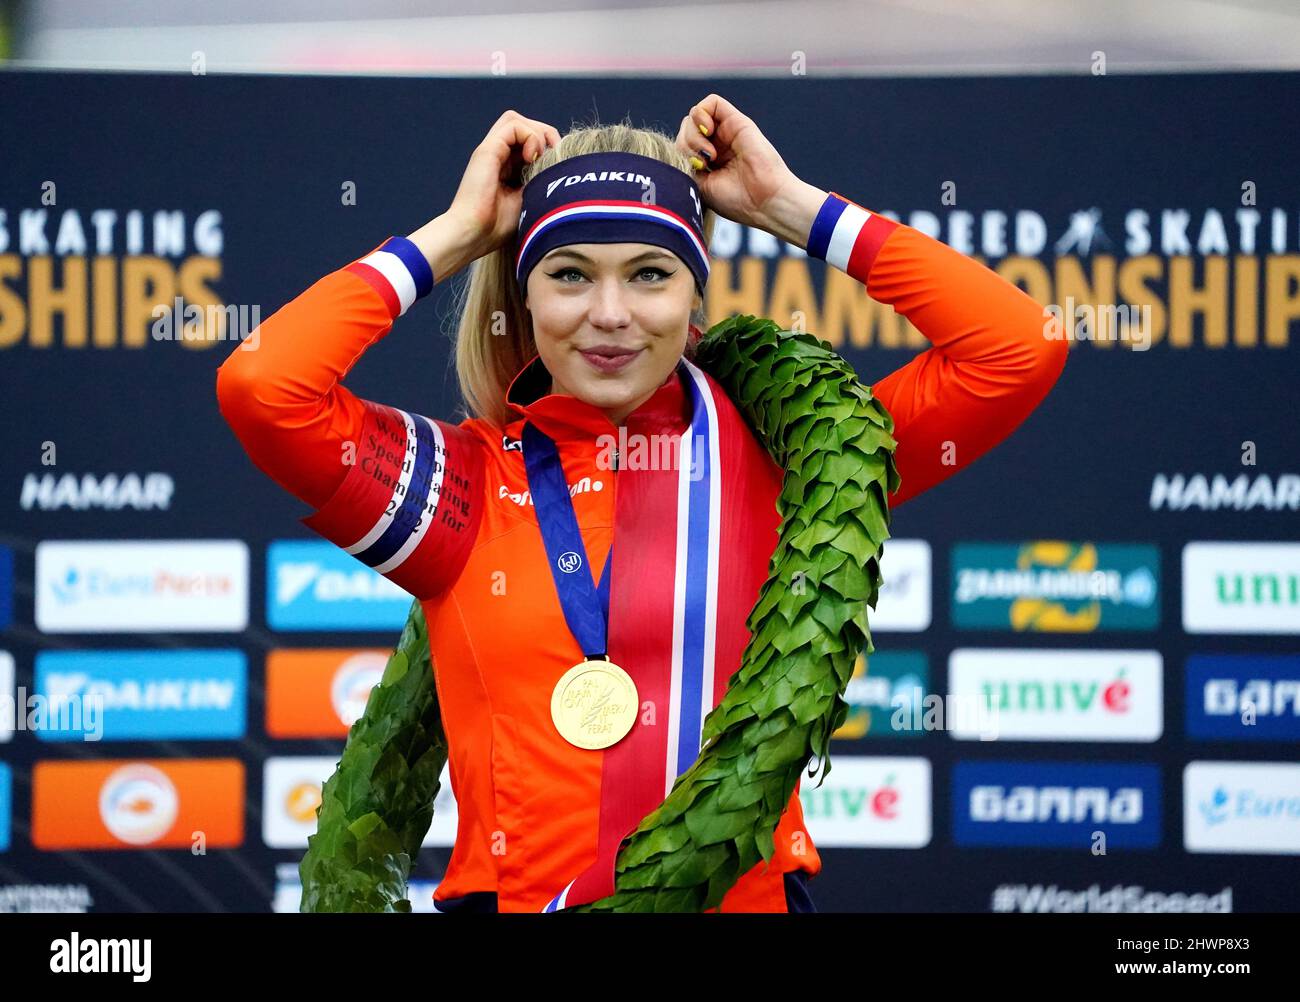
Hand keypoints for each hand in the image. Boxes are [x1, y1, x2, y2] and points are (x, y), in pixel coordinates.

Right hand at [448, 109, 561, 258]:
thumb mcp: (529, 201)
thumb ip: (541, 180)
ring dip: (537, 133)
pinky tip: (533, 159)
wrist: (473, 234)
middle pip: (523, 125)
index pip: (529, 142)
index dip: (548, 148)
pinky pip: (513, 125)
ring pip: (517, 121)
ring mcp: (491, 151)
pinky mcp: (487, 150)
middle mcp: (497, 156)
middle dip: (545, 135)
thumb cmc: (498, 227)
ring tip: (542, 157)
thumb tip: (561, 166)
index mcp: (506, 168)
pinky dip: (530, 137)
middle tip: (555, 156)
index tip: (559, 167)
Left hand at [675, 94, 804, 235]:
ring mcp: (726, 132)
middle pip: (685, 129)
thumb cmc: (735, 200)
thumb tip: (674, 148)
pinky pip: (711, 102)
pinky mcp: (736, 120)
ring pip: (694, 116)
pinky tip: (708, 131)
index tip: (693, 173)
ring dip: (693, 134)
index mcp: (708, 162)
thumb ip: (685, 164)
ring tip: (709, 154)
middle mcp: (717, 144)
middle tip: (701, 163)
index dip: (680, 155)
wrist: (764, 200)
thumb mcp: (700, 185)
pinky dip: (702, 114)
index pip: (681, 145)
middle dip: (685, 145)